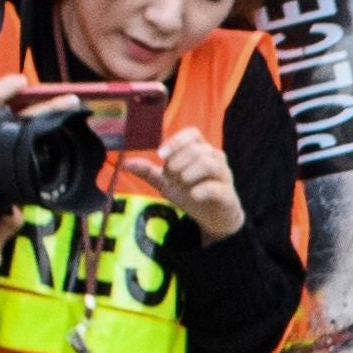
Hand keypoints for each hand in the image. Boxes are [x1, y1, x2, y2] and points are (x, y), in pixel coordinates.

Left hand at [127, 125, 241, 240]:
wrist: (213, 218)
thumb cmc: (192, 193)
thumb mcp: (167, 182)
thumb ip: (149, 172)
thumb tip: (125, 163)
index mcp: (200, 150)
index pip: (192, 133)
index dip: (176, 141)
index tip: (161, 155)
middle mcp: (215, 158)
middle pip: (198, 149)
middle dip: (179, 161)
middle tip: (171, 176)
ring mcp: (223, 175)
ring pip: (209, 163)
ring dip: (189, 173)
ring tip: (182, 184)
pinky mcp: (227, 194)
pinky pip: (215, 186)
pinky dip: (201, 189)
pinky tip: (193, 195)